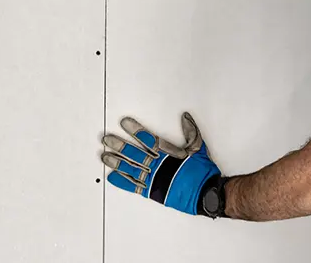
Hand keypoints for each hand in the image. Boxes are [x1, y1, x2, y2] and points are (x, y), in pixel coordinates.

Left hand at [101, 112, 221, 215]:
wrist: (205, 192)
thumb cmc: (202, 172)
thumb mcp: (199, 148)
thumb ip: (191, 132)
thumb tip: (185, 118)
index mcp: (169, 154)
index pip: (148, 139)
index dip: (136, 130)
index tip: (125, 123)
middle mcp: (159, 166)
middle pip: (135, 153)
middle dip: (120, 145)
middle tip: (107, 139)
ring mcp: (154, 179)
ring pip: (131, 168)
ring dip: (117, 162)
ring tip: (105, 156)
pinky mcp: (153, 191)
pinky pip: (134, 186)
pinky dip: (123, 181)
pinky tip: (113, 176)